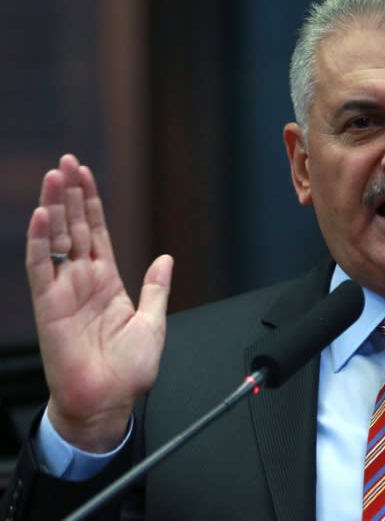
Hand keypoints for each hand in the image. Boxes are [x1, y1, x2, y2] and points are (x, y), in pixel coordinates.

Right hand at [26, 154, 172, 451]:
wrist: (108, 402)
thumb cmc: (128, 370)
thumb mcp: (152, 321)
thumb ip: (156, 287)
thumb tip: (165, 257)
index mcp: (108, 282)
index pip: (97, 233)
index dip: (91, 203)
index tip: (86, 175)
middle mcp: (83, 280)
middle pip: (74, 227)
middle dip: (71, 194)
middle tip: (67, 161)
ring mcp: (64, 290)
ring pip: (56, 239)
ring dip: (54, 206)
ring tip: (54, 175)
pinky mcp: (49, 305)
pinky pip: (41, 268)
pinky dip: (39, 241)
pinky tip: (41, 215)